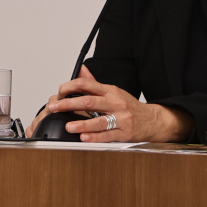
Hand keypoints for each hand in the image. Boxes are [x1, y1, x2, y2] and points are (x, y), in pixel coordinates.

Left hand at [30, 66, 192, 142]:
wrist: (152, 120)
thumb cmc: (129, 106)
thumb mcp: (114, 91)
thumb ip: (95, 82)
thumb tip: (80, 68)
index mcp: (110, 91)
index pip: (88, 84)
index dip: (71, 86)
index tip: (60, 92)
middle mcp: (115, 103)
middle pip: (90, 101)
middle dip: (69, 104)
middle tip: (55, 107)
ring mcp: (120, 118)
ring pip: (99, 121)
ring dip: (82, 124)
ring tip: (68, 126)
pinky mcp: (124, 133)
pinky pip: (108, 135)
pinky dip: (95, 137)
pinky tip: (84, 138)